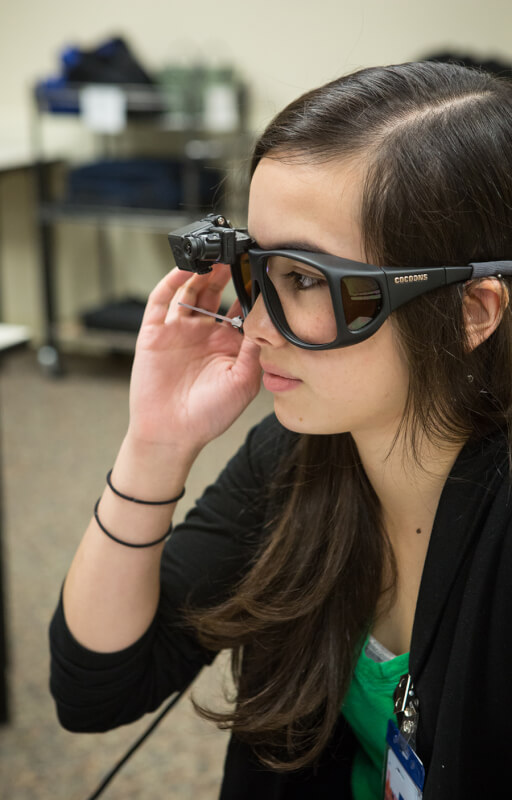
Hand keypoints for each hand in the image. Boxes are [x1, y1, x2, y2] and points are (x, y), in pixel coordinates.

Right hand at [127, 265, 261, 453]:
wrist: (171, 434)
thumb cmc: (209, 416)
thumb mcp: (244, 382)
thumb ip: (254, 350)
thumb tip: (267, 320)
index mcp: (227, 345)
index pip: (241, 307)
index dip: (250, 289)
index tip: (262, 271)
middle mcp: (203, 333)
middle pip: (216, 291)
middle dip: (227, 272)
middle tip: (239, 253)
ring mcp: (178, 331)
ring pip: (190, 290)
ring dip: (201, 272)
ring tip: (215, 255)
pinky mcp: (154, 333)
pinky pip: (161, 301)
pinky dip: (170, 282)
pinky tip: (183, 269)